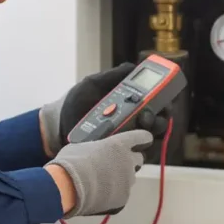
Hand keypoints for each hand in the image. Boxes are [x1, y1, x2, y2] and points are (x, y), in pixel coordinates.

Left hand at [39, 63, 171, 155]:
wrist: (58, 126)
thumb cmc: (76, 103)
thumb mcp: (93, 84)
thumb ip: (113, 76)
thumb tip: (133, 67)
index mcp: (132, 104)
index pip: (158, 103)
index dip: (166, 102)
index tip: (165, 100)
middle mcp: (134, 123)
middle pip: (159, 123)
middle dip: (158, 119)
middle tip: (146, 116)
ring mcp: (127, 140)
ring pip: (151, 141)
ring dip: (148, 134)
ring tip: (135, 129)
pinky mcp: (119, 156)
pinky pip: (136, 157)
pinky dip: (135, 151)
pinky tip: (126, 144)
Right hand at [46, 129, 153, 217]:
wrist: (68, 188)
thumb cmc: (72, 163)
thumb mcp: (80, 146)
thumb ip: (94, 147)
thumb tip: (91, 151)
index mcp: (118, 144)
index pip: (141, 137)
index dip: (143, 138)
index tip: (144, 140)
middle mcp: (128, 161)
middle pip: (139, 159)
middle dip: (131, 161)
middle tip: (117, 164)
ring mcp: (127, 180)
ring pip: (130, 178)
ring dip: (122, 178)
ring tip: (104, 181)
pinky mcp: (123, 197)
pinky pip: (122, 194)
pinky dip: (114, 193)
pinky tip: (100, 193)